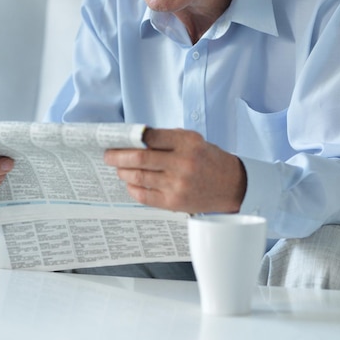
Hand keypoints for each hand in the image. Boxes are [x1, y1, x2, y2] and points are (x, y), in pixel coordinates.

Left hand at [104, 127, 246, 213]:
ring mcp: (177, 184)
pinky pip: (145, 195)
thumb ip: (166, 138)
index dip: (130, 137)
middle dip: (118, 156)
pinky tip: (130, 182)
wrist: (231, 185)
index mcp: (187, 143)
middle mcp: (182, 163)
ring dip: (123, 172)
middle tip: (108, 155)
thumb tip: (135, 139)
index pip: (149, 137)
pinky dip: (132, 188)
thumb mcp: (192, 140)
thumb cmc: (208, 159)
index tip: (118, 138)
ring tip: (118, 168)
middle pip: (139, 158)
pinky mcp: (174, 202)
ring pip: (139, 177)